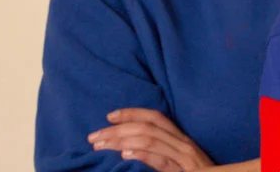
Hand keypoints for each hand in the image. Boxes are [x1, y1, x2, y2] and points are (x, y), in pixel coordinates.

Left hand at [87, 108, 214, 171]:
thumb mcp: (179, 164)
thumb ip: (161, 155)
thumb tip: (127, 150)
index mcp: (181, 140)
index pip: (155, 118)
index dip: (132, 113)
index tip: (109, 116)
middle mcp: (184, 144)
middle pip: (148, 127)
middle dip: (118, 129)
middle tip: (94, 136)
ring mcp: (185, 157)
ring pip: (151, 139)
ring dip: (122, 140)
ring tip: (102, 145)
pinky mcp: (186, 171)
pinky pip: (162, 160)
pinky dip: (143, 154)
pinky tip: (126, 155)